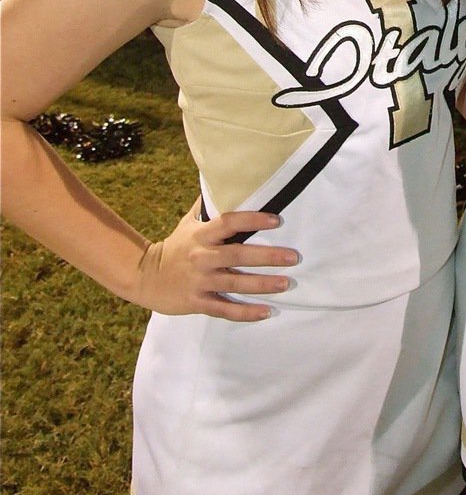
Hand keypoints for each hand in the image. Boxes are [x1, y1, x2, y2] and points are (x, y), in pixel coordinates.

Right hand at [132, 199, 300, 320]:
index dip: (253, 220)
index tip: (277, 220)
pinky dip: (246, 312)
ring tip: (285, 283)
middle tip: (292, 257)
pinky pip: (225, 309)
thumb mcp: (187, 224)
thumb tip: (221, 181)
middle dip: (267, 256)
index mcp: (201, 235)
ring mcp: (200, 281)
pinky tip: (266, 312)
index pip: (229, 223)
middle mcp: (201, 257)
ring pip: (235, 283)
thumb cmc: (174, 247)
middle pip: (238, 255)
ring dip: (262, 284)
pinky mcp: (198, 302)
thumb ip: (206, 207)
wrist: (144, 277)